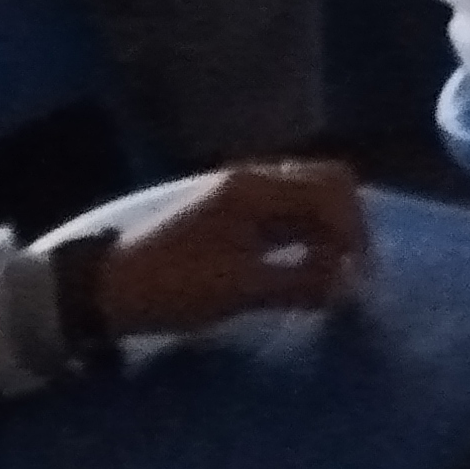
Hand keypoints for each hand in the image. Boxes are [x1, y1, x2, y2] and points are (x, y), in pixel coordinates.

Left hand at [93, 163, 370, 338]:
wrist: (109, 288)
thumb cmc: (174, 285)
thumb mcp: (237, 289)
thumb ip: (298, 283)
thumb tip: (348, 288)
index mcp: (256, 188)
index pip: (330, 190)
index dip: (355, 230)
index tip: (360, 275)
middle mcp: (256, 179)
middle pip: (326, 183)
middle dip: (349, 223)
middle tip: (354, 271)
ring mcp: (246, 195)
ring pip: (309, 199)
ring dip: (329, 230)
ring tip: (333, 276)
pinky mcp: (237, 215)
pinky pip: (289, 214)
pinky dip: (308, 236)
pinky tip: (307, 268)